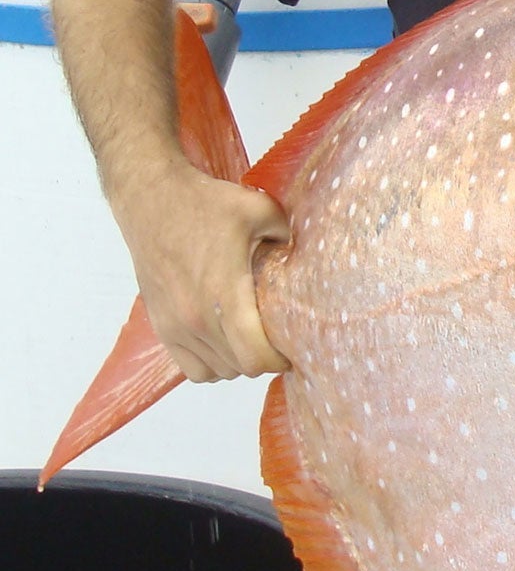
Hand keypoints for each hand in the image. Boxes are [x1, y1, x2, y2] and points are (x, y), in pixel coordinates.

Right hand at [114, 161, 291, 382]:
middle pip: (240, 367)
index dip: (278, 360)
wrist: (151, 198)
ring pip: (217, 371)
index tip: (291, 348)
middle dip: (264, 358)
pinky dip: (210, 364)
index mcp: (224, 293)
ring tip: (250, 338)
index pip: (254, 356)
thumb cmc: (203, 204)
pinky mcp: (161, 325)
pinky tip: (223, 342)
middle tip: (276, 340)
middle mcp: (197, 317)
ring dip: (238, 361)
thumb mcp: (259, 211)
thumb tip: (306, 257)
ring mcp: (175, 325)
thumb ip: (288, 236)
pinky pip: (191, 369)